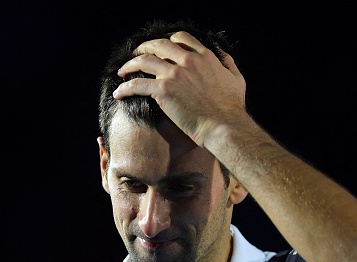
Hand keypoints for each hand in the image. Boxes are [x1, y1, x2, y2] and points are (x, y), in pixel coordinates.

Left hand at [113, 31, 246, 146]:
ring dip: (129, 65)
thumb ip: (228, 64)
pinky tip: (119, 93)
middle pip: (159, 45)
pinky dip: (125, 88)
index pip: (181, 39)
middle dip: (144, 48)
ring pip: (144, 61)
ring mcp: (175, 74)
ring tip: (122, 72)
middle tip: (135, 55)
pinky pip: (137, 85)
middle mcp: (188, 60)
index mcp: (204, 56)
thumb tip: (223, 57)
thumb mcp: (237, 79)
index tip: (159, 49)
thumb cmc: (232, 109)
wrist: (224, 127)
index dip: (167, 41)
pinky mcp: (164, 90)